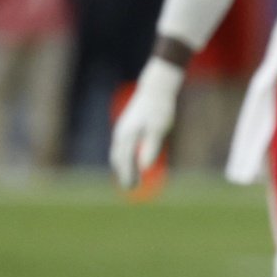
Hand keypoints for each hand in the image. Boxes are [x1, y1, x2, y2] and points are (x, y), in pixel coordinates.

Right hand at [109, 59, 183, 188]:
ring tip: (131, 179)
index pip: (124, 161)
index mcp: (128, 135)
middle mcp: (121, 133)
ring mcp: (122, 129)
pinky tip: (130, 162)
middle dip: (123, 173)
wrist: (155, 89)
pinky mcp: (126, 126)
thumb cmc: (159, 109)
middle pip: (117, 158)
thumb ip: (151, 147)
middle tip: (131, 187)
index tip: (133, 187)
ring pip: (117, 152)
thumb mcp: (158, 129)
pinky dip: (123, 157)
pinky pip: (121, 146)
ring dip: (122, 166)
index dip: (128, 175)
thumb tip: (145, 167)